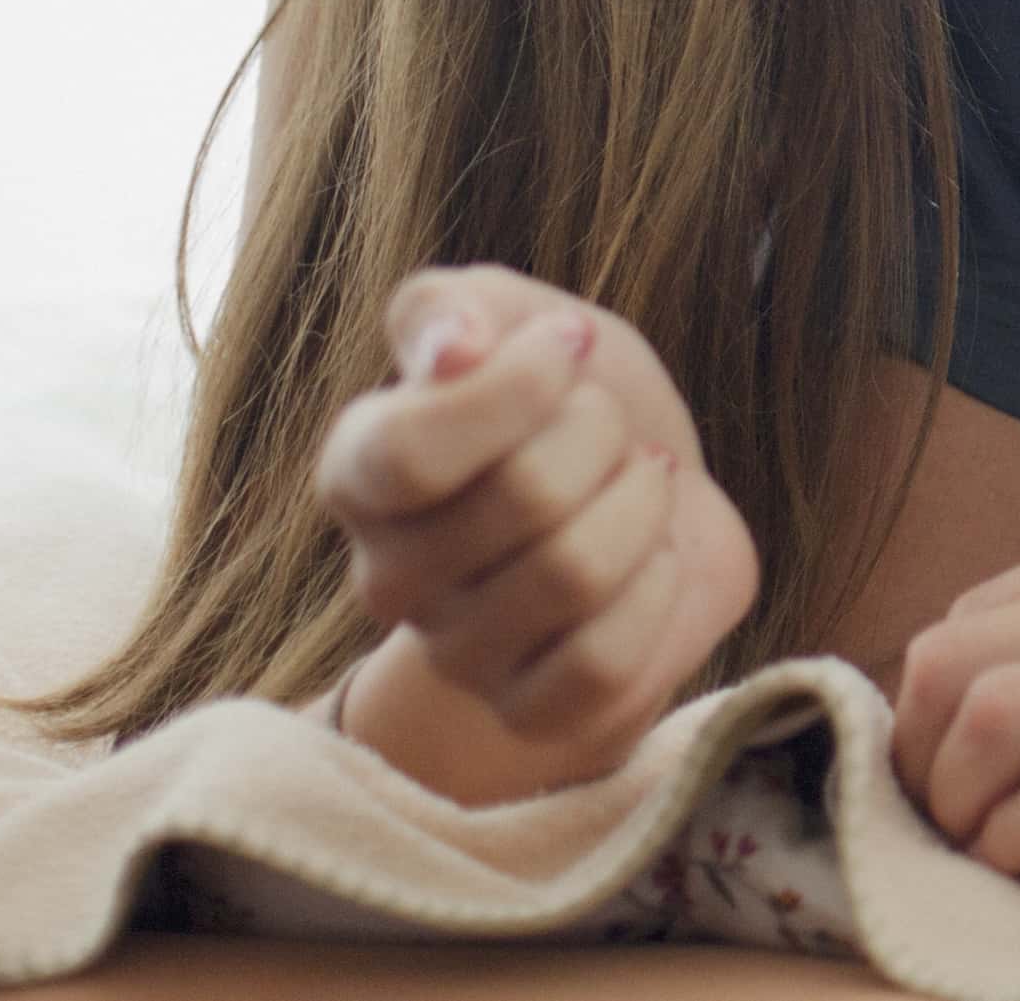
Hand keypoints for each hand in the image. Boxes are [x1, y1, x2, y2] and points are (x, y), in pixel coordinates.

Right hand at [312, 265, 757, 803]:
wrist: (656, 482)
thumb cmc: (574, 395)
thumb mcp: (516, 314)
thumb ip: (453, 307)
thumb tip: (450, 347)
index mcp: (360, 472)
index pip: (407, 452)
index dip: (518, 387)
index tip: (570, 344)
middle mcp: (389, 577)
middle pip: (522, 500)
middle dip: (602, 435)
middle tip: (611, 430)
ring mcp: (459, 656)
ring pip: (575, 576)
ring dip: (642, 505)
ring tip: (638, 485)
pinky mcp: (534, 712)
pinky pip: (606, 663)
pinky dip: (659, 592)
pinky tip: (655, 561)